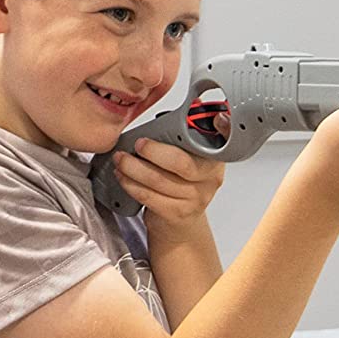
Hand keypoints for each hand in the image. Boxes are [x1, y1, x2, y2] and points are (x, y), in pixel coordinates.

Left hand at [112, 112, 229, 239]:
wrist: (179, 225)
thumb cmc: (179, 185)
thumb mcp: (188, 159)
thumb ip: (182, 138)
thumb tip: (171, 112)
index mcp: (215, 159)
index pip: (218, 141)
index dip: (216, 128)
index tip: (196, 121)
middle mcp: (210, 179)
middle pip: (180, 162)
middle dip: (153, 151)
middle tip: (137, 144)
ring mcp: (195, 198)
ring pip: (158, 180)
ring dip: (133, 168)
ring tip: (120, 159)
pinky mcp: (177, 214)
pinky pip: (149, 196)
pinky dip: (131, 184)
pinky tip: (122, 176)